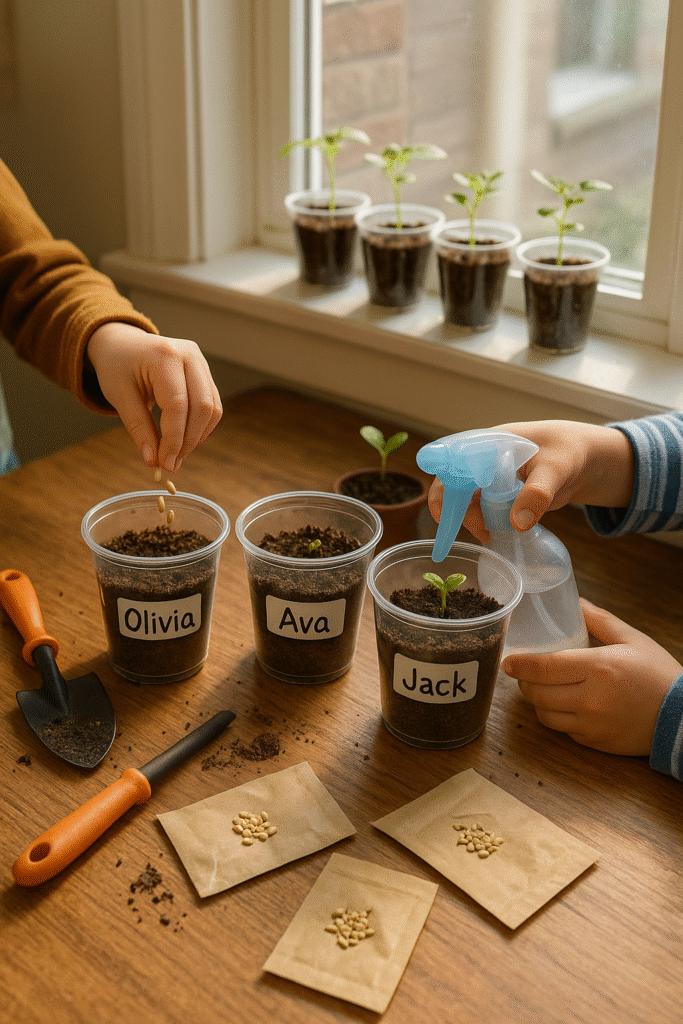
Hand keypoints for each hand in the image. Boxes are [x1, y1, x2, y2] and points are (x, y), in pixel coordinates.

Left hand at [86, 323, 221, 471]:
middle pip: (202, 407)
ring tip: (176, 454)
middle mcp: (189, 355)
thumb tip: (153, 461)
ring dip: (197, 437)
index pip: (178, 405)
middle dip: (188, 441)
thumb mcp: (120, 397)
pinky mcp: (205, 372)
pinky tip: (184, 440)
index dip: (174, 439)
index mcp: (164, 356)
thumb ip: (139, 428)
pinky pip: (212, 405)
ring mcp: (201, 362)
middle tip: (171, 464)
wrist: (121, 343)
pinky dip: (201, 427)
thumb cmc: (117, 367)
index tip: (165, 464)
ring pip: (212, 409)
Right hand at [427, 420, 634, 542]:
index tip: (443, 510)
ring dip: (470, 518)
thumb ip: (537, 493)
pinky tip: (494, 531)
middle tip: (478, 531)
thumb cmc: (569, 453)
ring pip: (463, 499)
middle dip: (454, 510)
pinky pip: (478, 508)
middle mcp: (481, 458)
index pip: (451, 461)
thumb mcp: (557, 470)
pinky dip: (481, 521)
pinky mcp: (495, 492)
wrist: (584, 458)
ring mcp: (486, 476)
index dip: (442, 483)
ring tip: (489, 534)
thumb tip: (516, 524)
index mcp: (489, 444)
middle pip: (451, 484)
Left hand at [502, 599, 681, 755]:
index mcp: (597, 668)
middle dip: (525, 683)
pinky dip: (558, 718)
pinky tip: (565, 706)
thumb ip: (599, 620)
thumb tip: (576, 603)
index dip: (520, 665)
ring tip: (542, 689)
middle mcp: (590, 699)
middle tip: (524, 674)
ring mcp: (591, 725)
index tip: (508, 662)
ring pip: (545, 715)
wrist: (682, 717)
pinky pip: (563, 731)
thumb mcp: (632, 639)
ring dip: (538, 702)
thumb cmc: (658, 675)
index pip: (544, 667)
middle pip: (538, 693)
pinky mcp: (595, 743)